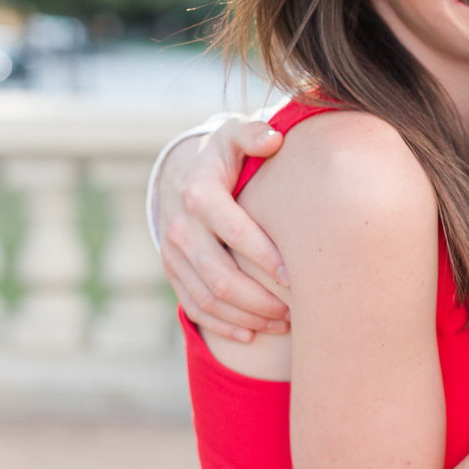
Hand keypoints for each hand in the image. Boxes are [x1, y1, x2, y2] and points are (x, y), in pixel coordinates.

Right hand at [158, 118, 291, 340]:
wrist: (182, 173)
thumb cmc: (224, 157)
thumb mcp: (234, 136)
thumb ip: (253, 134)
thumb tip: (274, 138)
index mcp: (199, 194)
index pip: (234, 233)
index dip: (265, 257)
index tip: (295, 274)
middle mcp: (180, 227)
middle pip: (220, 276)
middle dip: (259, 299)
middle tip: (295, 309)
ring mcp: (173, 253)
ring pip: (208, 298)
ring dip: (246, 317)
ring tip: (282, 322)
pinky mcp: (172, 272)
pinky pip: (194, 308)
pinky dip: (222, 327)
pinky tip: (251, 335)